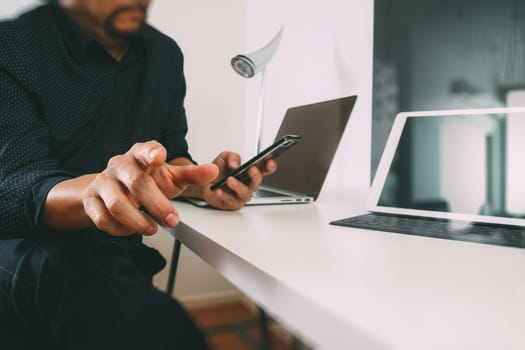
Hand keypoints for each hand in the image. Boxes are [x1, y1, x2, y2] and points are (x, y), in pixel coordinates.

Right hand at [82, 141, 217, 235]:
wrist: (114, 187)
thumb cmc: (147, 180)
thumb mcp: (171, 177)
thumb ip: (191, 175)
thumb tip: (214, 171)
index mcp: (141, 155)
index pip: (145, 149)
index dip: (151, 152)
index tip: (159, 157)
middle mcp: (120, 165)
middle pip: (137, 183)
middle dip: (157, 205)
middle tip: (173, 220)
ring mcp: (103, 181)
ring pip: (117, 204)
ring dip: (137, 222)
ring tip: (151, 229)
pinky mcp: (91, 199)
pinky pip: (102, 218)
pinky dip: (119, 229)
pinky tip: (130, 230)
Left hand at [202, 151, 276, 209]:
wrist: (205, 183)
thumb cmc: (218, 172)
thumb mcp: (224, 158)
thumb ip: (232, 157)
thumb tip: (235, 164)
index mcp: (250, 172)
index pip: (264, 169)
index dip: (269, 166)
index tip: (269, 161)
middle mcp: (248, 185)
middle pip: (257, 182)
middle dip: (256, 176)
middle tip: (252, 169)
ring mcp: (241, 195)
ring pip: (245, 193)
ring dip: (238, 186)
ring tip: (229, 180)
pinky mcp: (233, 204)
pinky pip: (231, 201)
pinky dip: (225, 195)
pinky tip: (219, 190)